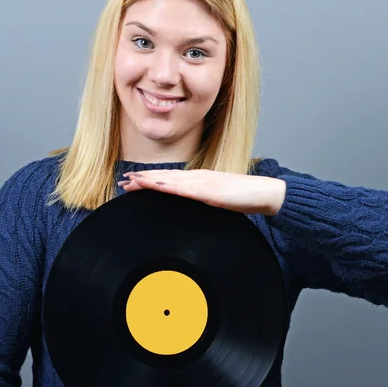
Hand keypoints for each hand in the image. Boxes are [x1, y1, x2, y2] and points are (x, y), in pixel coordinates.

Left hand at [118, 169, 285, 215]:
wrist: (264, 193)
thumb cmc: (243, 198)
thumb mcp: (217, 200)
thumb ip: (202, 201)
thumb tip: (188, 209)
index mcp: (199, 179)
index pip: (169, 178)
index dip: (149, 179)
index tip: (132, 182)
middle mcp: (198, 177)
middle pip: (165, 177)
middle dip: (143, 179)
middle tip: (123, 182)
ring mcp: (203, 182)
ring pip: (171, 180)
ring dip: (150, 180)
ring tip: (132, 182)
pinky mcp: (210, 191)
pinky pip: (185, 189)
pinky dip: (169, 187)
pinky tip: (157, 186)